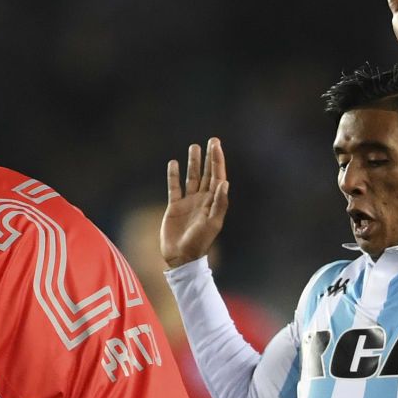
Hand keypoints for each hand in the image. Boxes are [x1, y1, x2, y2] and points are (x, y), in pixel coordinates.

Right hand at [160, 137, 229, 267]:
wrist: (182, 257)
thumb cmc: (200, 242)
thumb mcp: (213, 223)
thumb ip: (219, 203)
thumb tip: (224, 182)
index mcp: (213, 202)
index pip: (217, 176)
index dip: (217, 160)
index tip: (216, 145)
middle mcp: (202, 199)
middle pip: (207, 173)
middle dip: (209, 158)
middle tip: (212, 140)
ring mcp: (188, 202)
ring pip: (191, 177)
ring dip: (193, 163)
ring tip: (194, 147)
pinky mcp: (174, 207)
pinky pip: (174, 187)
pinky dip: (173, 175)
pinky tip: (173, 163)